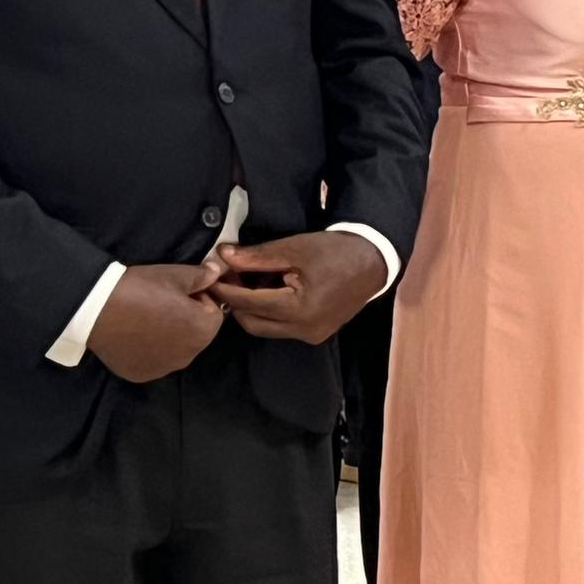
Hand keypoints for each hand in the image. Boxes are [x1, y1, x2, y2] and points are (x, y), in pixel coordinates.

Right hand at [89, 258, 227, 383]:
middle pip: (197, 334)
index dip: (199, 299)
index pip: (214, 313)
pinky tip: (135, 335)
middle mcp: (188, 356)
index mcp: (202, 331)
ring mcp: (164, 368)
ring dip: (170, 336)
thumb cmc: (140, 289)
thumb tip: (218, 273)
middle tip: (161, 304)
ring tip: (146, 318)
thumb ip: (202, 276)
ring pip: (177, 349)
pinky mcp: (142, 374)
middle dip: (187, 319)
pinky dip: (150, 350)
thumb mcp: (174, 275)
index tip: (178, 292)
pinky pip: (155, 361)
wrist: (95, 308)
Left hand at [206, 231, 387, 344]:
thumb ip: (257, 256)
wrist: (374, 263)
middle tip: (226, 280)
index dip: (225, 290)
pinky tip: (268, 292)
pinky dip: (269, 313)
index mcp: (299, 309)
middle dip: (235, 303)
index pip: (248, 303)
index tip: (209, 276)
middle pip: (252, 323)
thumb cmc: (336, 251)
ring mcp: (311, 335)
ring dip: (251, 309)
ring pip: (265, 329)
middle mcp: (304, 330)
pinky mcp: (316, 334)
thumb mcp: (295, 248)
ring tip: (246, 283)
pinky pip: (282, 328)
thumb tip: (222, 255)